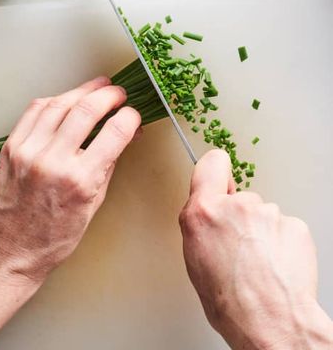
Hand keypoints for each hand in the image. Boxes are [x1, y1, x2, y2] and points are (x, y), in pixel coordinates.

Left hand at [0, 77, 140, 349]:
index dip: (129, 116)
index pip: (115, 132)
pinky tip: (65, 99)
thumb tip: (125, 136)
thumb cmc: (54, 237)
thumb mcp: (92, 205)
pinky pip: (34, 111)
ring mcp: (29, 151)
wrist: (9, 251)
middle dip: (108, 95)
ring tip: (96, 87)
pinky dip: (54, 100)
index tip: (133, 114)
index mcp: (80, 180)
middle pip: (86, 110)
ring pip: (59, 104)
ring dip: (81, 91)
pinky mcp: (11, 147)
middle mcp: (53, 161)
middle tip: (118, 93)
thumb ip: (108, 165)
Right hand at [179, 150, 332, 349]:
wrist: (271, 322)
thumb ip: (200, 226)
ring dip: (263, 233)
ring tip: (261, 264)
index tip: (220, 180)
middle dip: (241, 217)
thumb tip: (206, 218)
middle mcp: (235, 206)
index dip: (216, 172)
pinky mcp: (294, 225)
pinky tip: (277, 266)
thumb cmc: (231, 302)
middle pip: (239, 198)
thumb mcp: (194, 259)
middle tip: (240, 248)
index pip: (211, 164)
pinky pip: (285, 228)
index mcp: (203, 213)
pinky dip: (283, 243)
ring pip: (264, 215)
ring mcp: (268, 213)